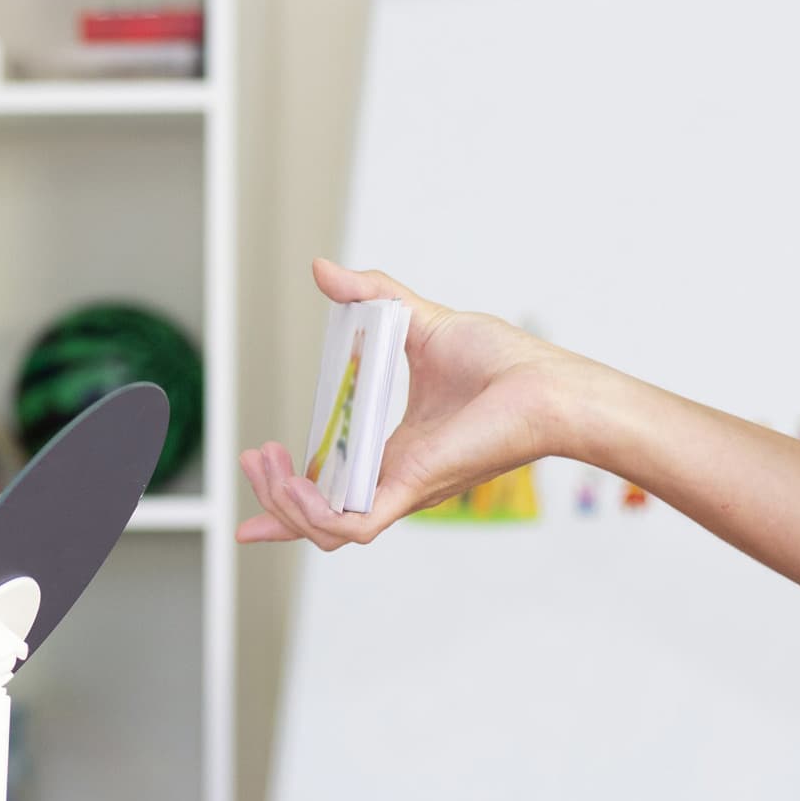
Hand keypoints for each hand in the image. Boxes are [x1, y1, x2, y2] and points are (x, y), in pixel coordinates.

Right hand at [238, 259, 585, 549]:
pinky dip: (313, 515)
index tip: (252, 478)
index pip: (333, 490)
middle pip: (318, 519)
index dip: (287, 498)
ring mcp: (401, 490)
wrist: (547, 382)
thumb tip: (324, 269)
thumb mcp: (418, 321)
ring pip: (325, 531)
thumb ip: (369, 295)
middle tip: (255, 459)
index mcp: (395, 452)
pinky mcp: (411, 492)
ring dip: (284, 506)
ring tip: (267, 466)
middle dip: (273, 498)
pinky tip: (292, 482)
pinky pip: (350, 526)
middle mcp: (394, 479)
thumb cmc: (505, 362)